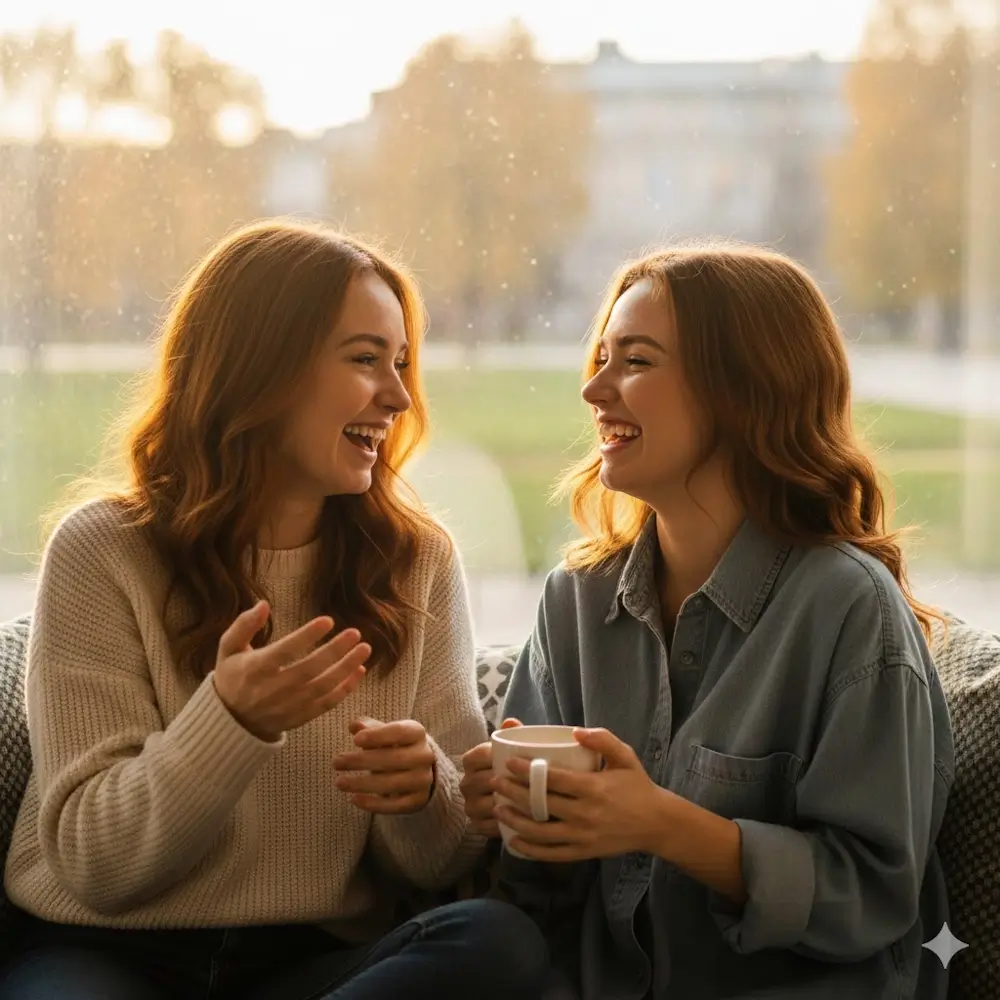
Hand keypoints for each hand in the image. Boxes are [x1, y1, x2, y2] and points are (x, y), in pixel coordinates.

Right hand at [213, 600, 368, 742]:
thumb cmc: (232, 676)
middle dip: (335, 650)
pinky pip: (327, 704)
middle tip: (355, 632)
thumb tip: (264, 604)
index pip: (285, 651)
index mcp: (256, 669)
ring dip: (346, 668)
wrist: (232, 721)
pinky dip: (346, 689)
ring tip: (364, 649)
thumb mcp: (228, 648)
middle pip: (310, 669)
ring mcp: (289, 706)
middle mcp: (273, 690)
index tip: (328, 620)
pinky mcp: (300, 717)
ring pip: (323, 687)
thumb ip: (244, 625)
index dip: (307, 636)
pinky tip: (359, 670)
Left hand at [333, 718, 435, 814]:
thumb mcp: (385, 733)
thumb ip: (370, 728)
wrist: (419, 770)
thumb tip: (354, 725)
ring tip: (339, 782)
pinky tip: (353, 799)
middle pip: (394, 759)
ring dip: (363, 784)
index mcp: (417, 733)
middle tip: (336, 762)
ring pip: (392, 784)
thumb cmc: (395, 745)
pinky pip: (394, 805)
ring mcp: (423, 780)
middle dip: (362, 761)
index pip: (400, 732)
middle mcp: (424, 756)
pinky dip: (372, 804)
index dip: (378, 735)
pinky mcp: (417, 801)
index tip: (355, 740)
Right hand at [459, 717, 521, 836]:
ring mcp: (470, 805)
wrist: (513, 796)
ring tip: (529, 801)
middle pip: (482, 781)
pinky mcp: (477, 825)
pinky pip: (489, 825)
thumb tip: (511, 722)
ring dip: (507, 803)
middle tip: (529, 782)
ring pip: (487, 804)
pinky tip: (522, 819)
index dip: (494, 758)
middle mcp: (466, 783)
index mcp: (471, 761)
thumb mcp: (513, 750)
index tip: (517, 760)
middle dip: (505, 782)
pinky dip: (506, 822)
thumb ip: (512, 734)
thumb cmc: (514, 767)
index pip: (476, 756)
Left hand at [494, 727, 668, 861]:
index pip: (552, 779)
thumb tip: (576, 731)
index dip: (527, 771)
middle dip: (513, 793)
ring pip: (540, 832)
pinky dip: (529, 849)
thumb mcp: (626, 757)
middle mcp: (585, 814)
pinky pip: (550, 854)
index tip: (508, 763)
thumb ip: (603, 740)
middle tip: (494, 782)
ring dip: (515, 821)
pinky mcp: (583, 852)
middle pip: (540, 804)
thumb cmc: (638, 786)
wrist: (657, 824)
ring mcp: (582, 836)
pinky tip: (513, 840)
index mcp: (593, 788)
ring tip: (498, 809)